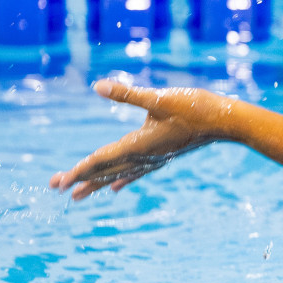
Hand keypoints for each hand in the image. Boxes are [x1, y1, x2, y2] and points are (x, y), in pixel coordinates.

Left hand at [50, 81, 233, 199]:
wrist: (226, 122)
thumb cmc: (195, 108)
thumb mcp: (159, 98)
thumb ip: (127, 94)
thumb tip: (97, 86)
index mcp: (139, 144)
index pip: (101, 160)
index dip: (79, 170)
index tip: (60, 182)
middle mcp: (143, 156)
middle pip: (105, 170)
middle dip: (80, 179)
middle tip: (56, 187)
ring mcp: (153, 159)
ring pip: (118, 174)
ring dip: (96, 183)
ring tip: (77, 196)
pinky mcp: (162, 156)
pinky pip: (136, 173)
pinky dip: (122, 180)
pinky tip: (114, 188)